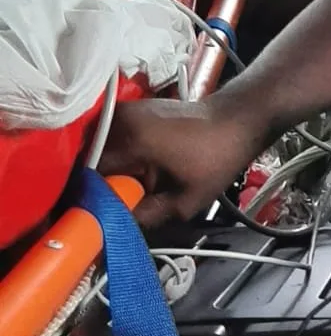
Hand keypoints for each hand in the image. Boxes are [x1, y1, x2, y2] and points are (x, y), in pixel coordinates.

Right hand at [98, 97, 267, 229]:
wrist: (236, 121)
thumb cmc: (219, 155)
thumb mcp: (187, 199)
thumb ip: (148, 215)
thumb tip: (118, 226)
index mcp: (132, 139)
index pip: (91, 175)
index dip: (93, 198)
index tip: (99, 214)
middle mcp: (121, 119)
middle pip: (90, 160)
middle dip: (100, 185)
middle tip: (117, 203)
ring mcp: (124, 110)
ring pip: (96, 149)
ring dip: (107, 170)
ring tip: (130, 186)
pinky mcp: (130, 110)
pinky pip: (109, 138)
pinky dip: (116, 156)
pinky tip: (136, 170)